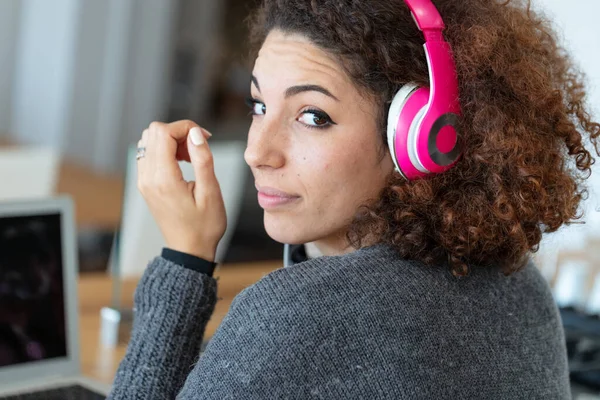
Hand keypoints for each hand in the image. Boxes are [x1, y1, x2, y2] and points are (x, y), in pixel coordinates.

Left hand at [136, 120, 225, 261]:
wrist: (189, 250)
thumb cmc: (204, 226)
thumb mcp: (211, 192)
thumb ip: (202, 159)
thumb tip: (195, 133)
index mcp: (163, 179)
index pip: (164, 132)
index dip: (186, 127)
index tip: (205, 138)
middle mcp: (147, 177)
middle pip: (152, 132)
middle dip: (177, 132)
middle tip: (197, 148)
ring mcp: (143, 181)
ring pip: (148, 140)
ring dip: (170, 140)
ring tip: (190, 157)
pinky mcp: (145, 184)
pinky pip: (148, 154)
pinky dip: (164, 150)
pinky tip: (181, 163)